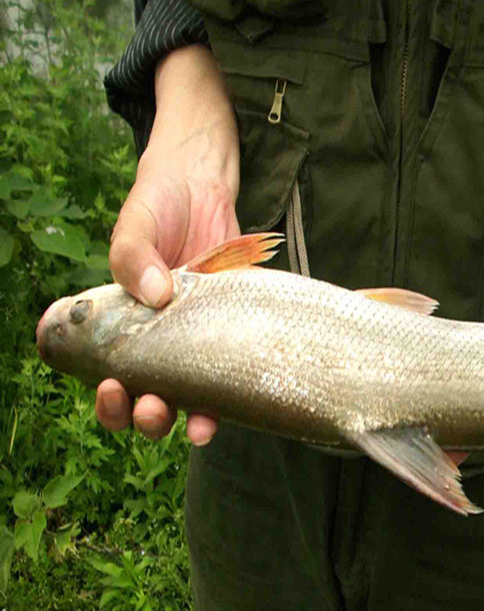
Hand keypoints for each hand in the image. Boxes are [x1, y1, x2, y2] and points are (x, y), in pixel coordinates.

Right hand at [95, 46, 239, 445]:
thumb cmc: (158, 205)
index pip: (112, 382)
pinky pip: (241, 368)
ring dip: (195, 420)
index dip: (110, 401)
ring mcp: (204, 339)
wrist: (205, 183)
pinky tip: (245, 399)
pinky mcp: (239, 327)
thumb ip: (132, 256)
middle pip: (152, 402)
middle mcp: (165, 343)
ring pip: (198, 398)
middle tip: (153, 407)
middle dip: (150, 418)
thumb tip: (154, 296)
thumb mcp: (135, 224)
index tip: (113, 387)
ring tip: (198, 427)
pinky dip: (242, 389)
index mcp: (127, 329)